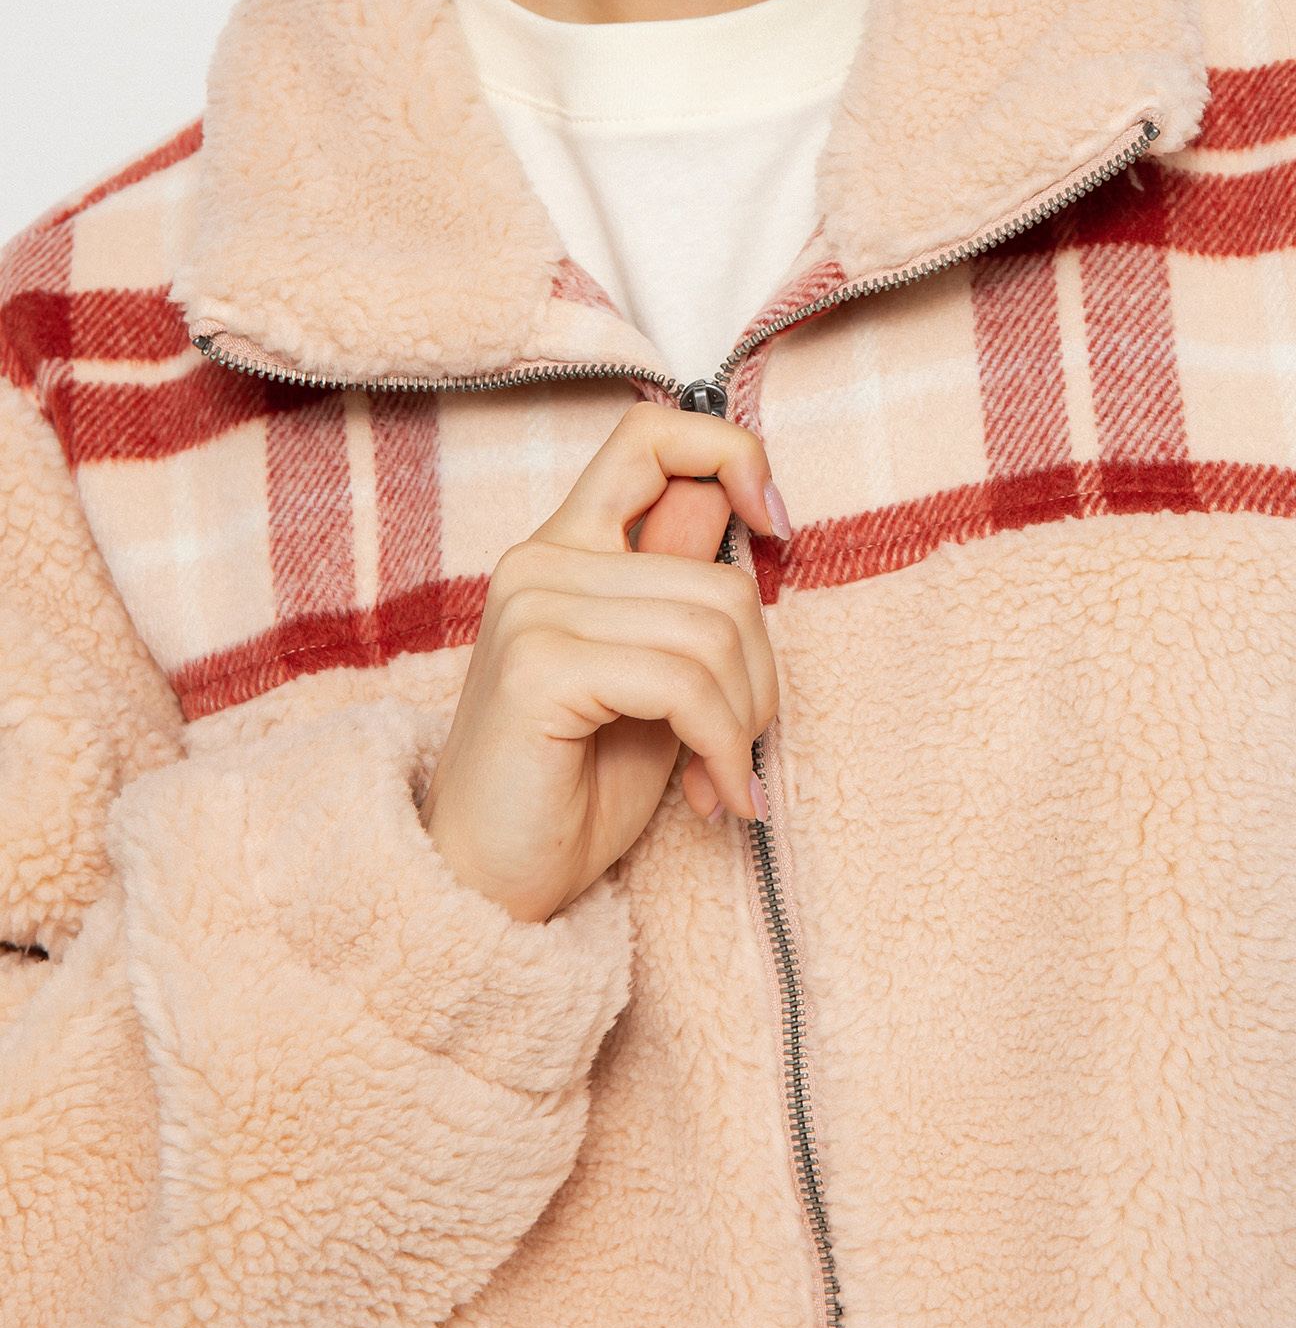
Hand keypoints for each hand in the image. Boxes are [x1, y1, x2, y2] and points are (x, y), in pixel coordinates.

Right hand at [419, 400, 786, 921]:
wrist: (487, 889)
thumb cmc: (574, 789)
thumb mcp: (654, 678)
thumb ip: (683, 589)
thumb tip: (738, 505)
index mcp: (568, 548)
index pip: (652, 437)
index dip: (732, 454)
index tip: (776, 525)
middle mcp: (542, 561)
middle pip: (721, 578)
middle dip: (760, 677)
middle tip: (741, 747)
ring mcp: (533, 608)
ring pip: (713, 632)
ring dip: (743, 723)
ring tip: (723, 778)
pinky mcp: (538, 667)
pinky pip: (682, 684)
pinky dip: (721, 746)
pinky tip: (712, 797)